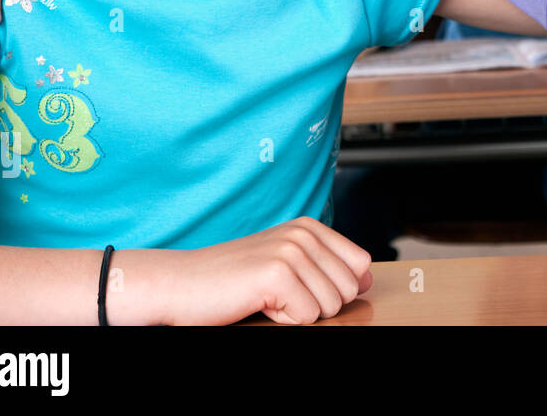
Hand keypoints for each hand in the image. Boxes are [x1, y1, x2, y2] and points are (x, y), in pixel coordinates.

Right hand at [121, 217, 372, 325]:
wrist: (179, 285)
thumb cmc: (231, 280)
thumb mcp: (286, 264)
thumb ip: (326, 267)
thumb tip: (367, 279)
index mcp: (309, 227)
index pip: (361, 264)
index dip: (336, 287)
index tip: (300, 287)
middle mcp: (304, 233)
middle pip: (348, 289)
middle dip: (317, 304)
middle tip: (278, 295)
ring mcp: (291, 251)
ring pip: (330, 306)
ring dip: (298, 313)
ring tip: (266, 298)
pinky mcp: (276, 274)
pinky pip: (306, 317)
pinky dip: (282, 321)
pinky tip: (257, 304)